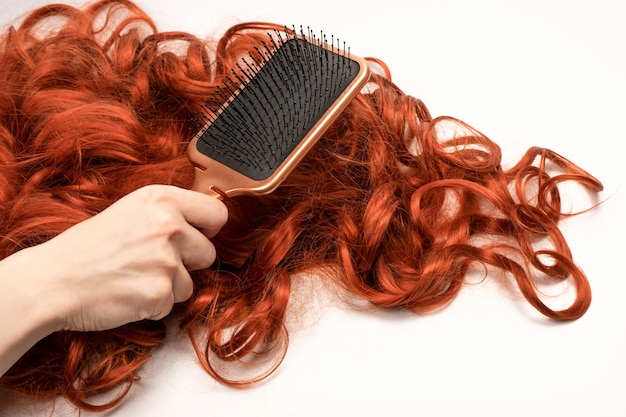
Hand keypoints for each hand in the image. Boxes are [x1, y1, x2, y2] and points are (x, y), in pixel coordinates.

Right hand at [29, 184, 227, 331]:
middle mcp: (168, 225)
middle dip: (187, 263)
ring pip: (191, 283)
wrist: (52, 280)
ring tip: (134, 277)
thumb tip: (205, 224)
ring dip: (169, 287)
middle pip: (209, 253)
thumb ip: (169, 213)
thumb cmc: (88, 247)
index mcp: (162, 199)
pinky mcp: (159, 292)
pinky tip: (128, 293)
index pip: (218, 214)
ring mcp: (165, 260)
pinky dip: (153, 305)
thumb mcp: (131, 211)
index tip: (193, 237)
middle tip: (151, 263)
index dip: (207, 230)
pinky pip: (172, 304)